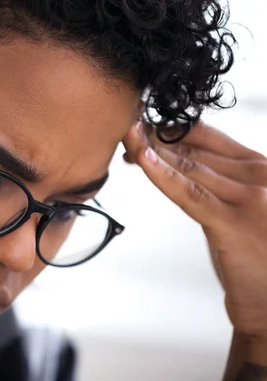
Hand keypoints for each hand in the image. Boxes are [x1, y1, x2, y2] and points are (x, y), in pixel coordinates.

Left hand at [122, 121, 266, 339]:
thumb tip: (175, 159)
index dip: (171, 129)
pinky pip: (188, 192)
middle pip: (194, 149)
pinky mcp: (231, 222)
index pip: (209, 137)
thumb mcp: (245, 205)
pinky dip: (162, 174)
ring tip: (127, 136)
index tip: (144, 125)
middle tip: (127, 130)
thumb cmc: (256, 254)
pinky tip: (142, 158)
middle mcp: (261, 175)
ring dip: (151, 149)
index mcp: (263, 167)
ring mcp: (248, 198)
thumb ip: (221, 179)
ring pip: (188, 166)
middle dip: (155, 139)